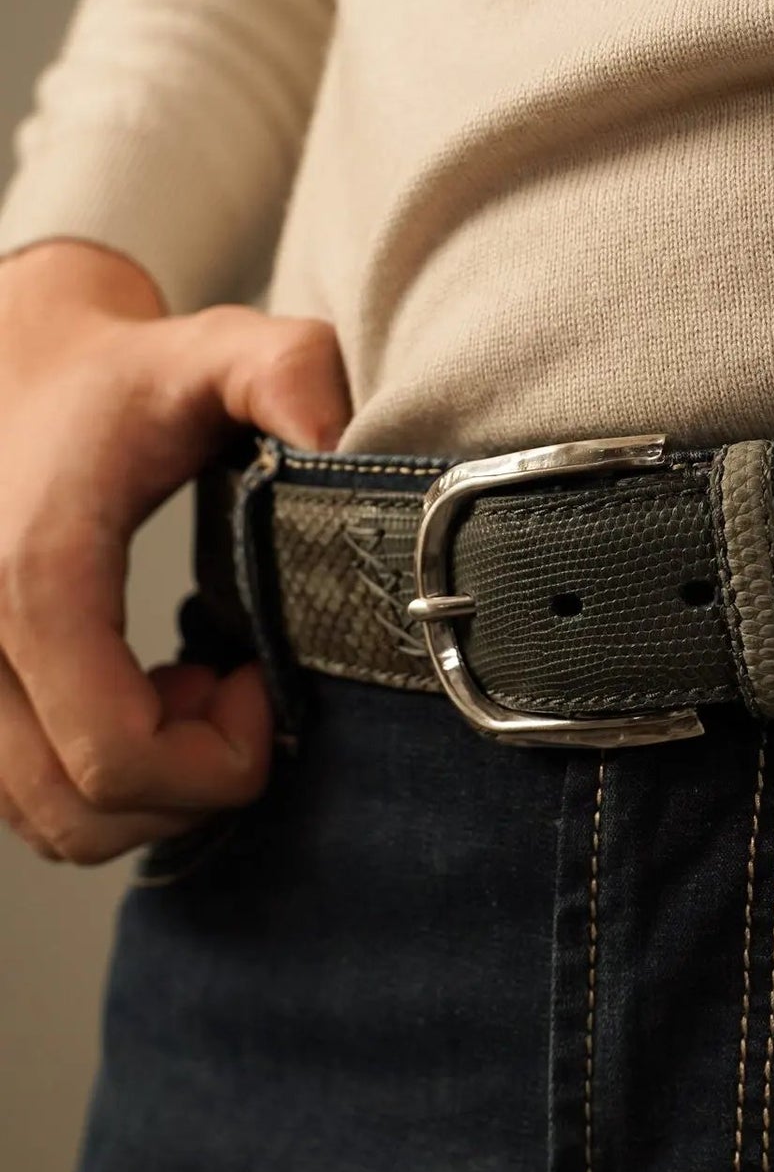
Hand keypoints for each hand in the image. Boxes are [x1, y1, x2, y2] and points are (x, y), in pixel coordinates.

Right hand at [0, 240, 350, 864]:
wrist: (13, 358)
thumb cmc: (120, 372)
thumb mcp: (217, 351)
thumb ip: (290, 374)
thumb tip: (343, 445)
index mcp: (33, 576)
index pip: (117, 757)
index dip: (217, 758)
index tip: (257, 682)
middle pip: (81, 811)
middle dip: (188, 783)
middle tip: (231, 692)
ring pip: (49, 820)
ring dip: (142, 790)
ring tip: (184, 693)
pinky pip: (24, 800)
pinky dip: (96, 785)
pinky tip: (138, 697)